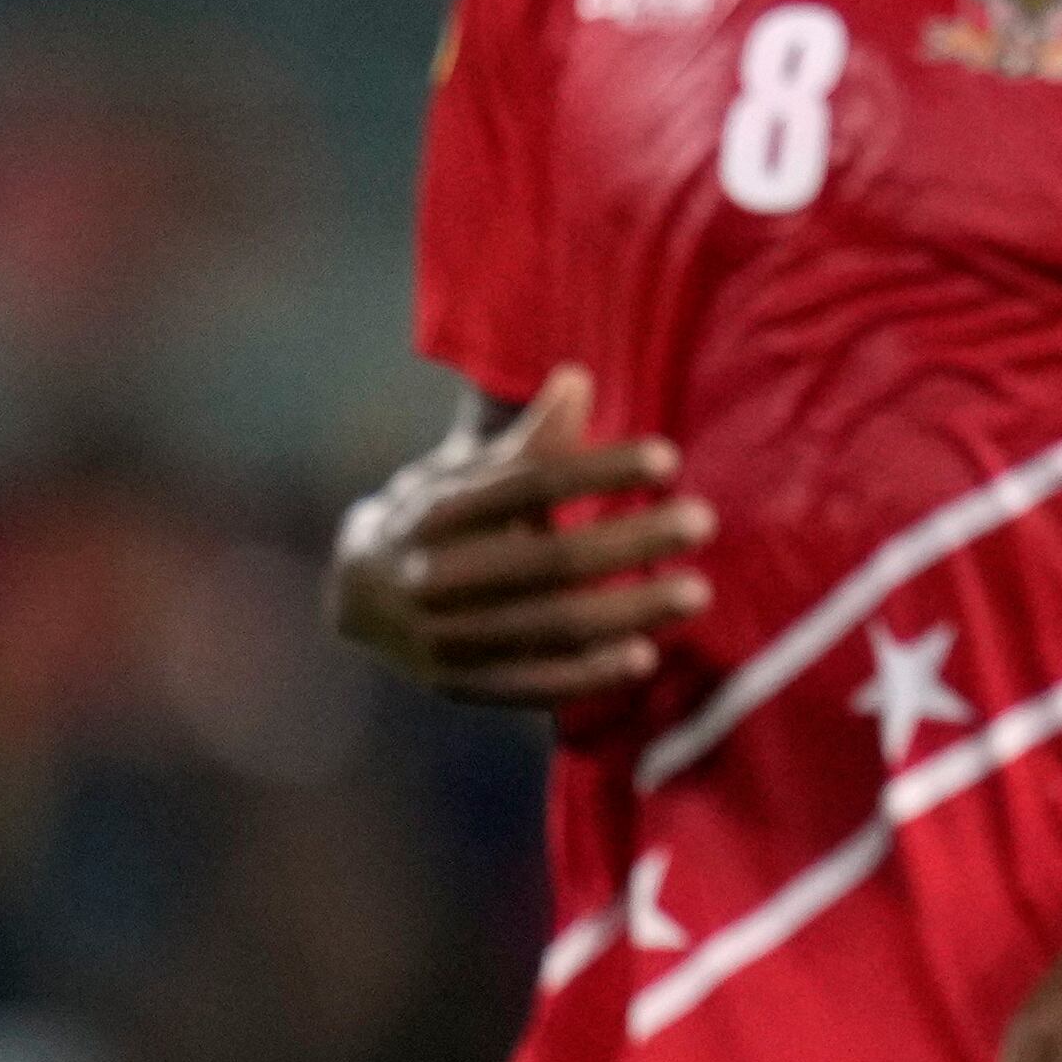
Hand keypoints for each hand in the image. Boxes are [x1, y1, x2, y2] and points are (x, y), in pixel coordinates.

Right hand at [326, 365, 713, 705]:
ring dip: (626, 612)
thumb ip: (530, 438)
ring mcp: (446, 634)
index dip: (600, 470)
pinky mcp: (460, 683)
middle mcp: (438, 573)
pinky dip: (588, 674)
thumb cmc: (442, 515)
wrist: (357, 591)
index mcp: (443, 508)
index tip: (668, 458)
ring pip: (548, 624)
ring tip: (696, 592)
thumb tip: (579, 378)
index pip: (531, 484)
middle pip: (547, 559)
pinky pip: (531, 683)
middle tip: (703, 521)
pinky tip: (646, 656)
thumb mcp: (470, 469)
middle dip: (629, 542)